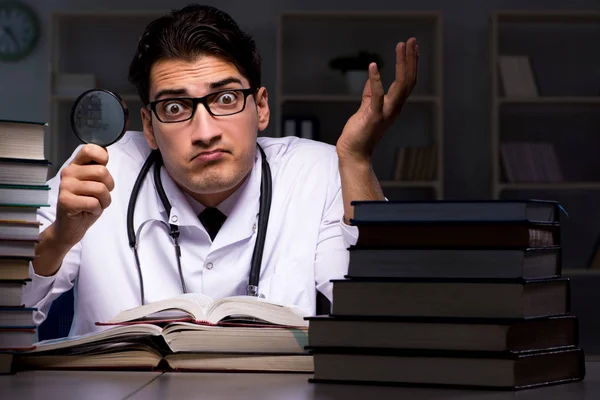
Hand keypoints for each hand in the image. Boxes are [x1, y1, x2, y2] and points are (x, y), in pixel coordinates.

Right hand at [54, 144, 114, 246]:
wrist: (70, 226)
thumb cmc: (84, 204)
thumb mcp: (93, 182)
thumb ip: (97, 168)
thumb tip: (105, 153)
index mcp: (76, 165)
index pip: (89, 149)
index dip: (102, 158)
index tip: (103, 169)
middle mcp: (69, 173)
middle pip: (102, 171)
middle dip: (109, 187)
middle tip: (100, 195)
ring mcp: (65, 186)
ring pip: (100, 189)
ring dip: (104, 201)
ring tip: (95, 204)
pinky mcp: (66, 201)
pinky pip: (94, 203)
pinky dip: (97, 209)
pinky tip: (88, 210)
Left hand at [336, 38, 418, 163]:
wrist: (354, 152)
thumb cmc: (360, 132)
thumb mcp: (366, 108)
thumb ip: (370, 94)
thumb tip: (372, 79)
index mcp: (394, 105)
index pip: (407, 81)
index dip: (410, 64)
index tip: (411, 47)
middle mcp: (394, 108)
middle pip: (408, 80)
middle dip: (411, 59)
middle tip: (411, 40)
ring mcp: (386, 113)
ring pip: (400, 86)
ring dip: (402, 64)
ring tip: (401, 46)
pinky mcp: (374, 117)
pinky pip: (376, 96)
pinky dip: (376, 80)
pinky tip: (373, 66)